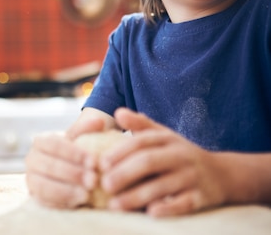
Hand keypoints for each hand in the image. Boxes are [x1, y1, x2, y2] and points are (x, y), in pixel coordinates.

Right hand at [25, 113, 106, 208]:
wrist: (72, 174)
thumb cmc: (77, 153)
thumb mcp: (82, 138)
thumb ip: (88, 129)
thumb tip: (98, 122)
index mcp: (41, 142)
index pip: (53, 144)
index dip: (73, 153)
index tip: (93, 161)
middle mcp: (32, 160)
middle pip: (48, 166)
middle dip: (72, 173)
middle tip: (93, 180)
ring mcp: (31, 180)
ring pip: (44, 186)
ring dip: (66, 191)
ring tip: (87, 194)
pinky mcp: (36, 198)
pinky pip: (45, 202)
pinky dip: (62, 203)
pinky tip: (79, 203)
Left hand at [100, 108, 226, 216]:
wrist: (224, 174)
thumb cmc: (181, 154)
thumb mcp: (164, 136)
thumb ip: (140, 124)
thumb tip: (118, 112)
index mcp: (168, 139)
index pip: (141, 142)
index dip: (120, 152)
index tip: (101, 163)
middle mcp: (180, 155)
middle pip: (149, 162)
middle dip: (124, 174)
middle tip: (103, 185)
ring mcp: (192, 176)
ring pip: (162, 185)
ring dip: (136, 196)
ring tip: (114, 205)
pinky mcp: (202, 197)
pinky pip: (184, 203)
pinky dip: (167, 208)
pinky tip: (150, 213)